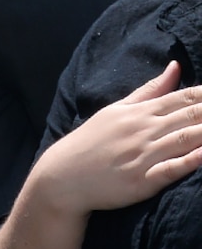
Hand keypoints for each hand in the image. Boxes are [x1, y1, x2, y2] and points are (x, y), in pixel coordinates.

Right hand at [28, 61, 201, 215]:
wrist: (61, 177)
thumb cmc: (90, 143)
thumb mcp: (116, 111)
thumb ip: (148, 91)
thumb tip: (176, 67)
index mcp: (140, 112)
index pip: (187, 96)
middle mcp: (145, 130)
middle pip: (194, 115)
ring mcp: (144, 156)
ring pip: (189, 139)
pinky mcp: (142, 180)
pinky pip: (175, 168)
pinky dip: (195, 160)